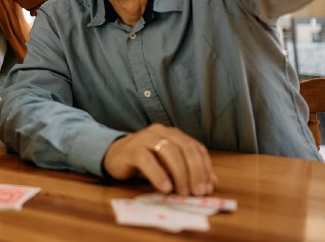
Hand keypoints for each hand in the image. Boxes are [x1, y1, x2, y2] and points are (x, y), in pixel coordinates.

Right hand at [102, 124, 216, 196]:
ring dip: (180, 174)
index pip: (196, 148)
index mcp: (174, 134)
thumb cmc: (145, 162)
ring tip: (182, 193)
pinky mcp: (131, 149)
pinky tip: (165, 188)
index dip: (205, 168)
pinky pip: (147, 160)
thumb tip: (211, 184)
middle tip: (198, 192)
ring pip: (169, 151)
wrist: (113, 156)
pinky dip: (158, 175)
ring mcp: (145, 138)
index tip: (208, 188)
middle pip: (185, 148)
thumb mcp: (169, 166)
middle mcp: (161, 132)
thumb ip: (188, 171)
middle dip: (195, 171)